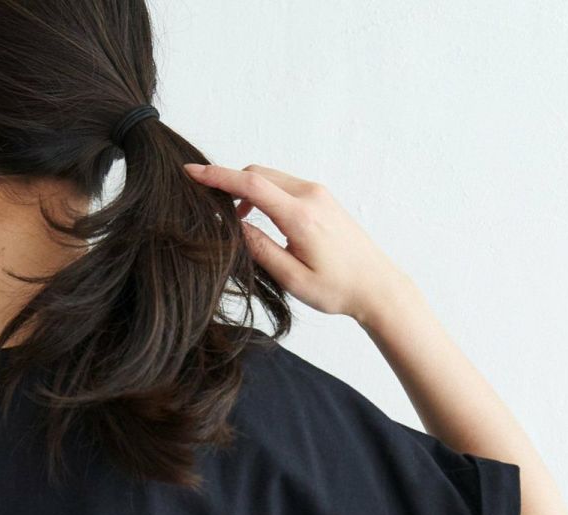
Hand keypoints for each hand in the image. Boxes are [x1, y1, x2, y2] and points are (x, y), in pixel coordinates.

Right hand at [184, 162, 415, 327]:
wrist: (376, 285)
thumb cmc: (337, 289)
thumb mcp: (292, 278)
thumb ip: (261, 250)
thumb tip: (235, 226)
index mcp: (301, 216)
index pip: (251, 185)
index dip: (217, 177)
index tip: (191, 173)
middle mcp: (311, 196)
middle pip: (258, 173)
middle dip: (229, 182)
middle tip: (208, 205)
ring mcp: (318, 194)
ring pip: (271, 177)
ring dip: (247, 190)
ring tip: (233, 219)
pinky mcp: (321, 198)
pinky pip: (284, 185)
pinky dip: (263, 193)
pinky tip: (257, 217)